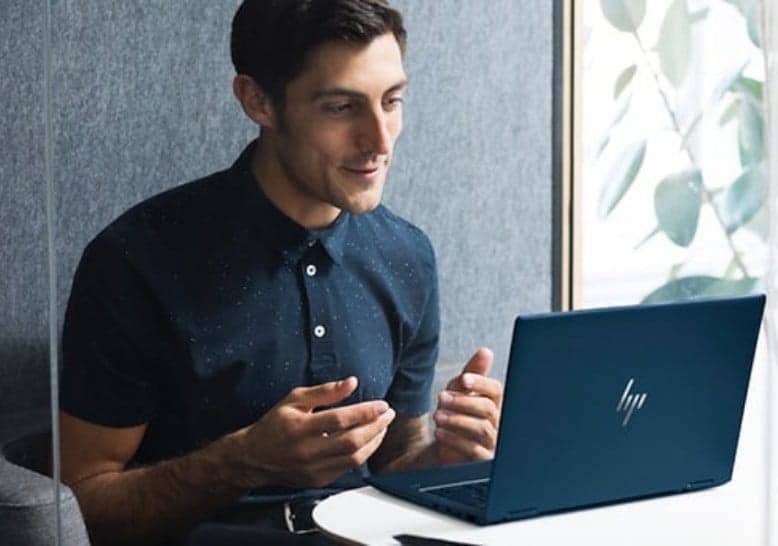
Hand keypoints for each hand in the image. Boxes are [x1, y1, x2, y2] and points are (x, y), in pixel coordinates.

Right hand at [239, 377, 394, 487]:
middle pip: (351, 441)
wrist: (255, 457)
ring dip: (374, 441)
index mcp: (300, 427)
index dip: (365, 411)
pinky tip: (369, 442)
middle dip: (375, 427)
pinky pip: (347, 468)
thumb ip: (324, 391)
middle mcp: (307, 450)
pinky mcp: (318, 480)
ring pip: (353, 458)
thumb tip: (351, 382)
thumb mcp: (294, 399)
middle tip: (388, 414)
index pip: (340, 419)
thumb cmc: (275, 424)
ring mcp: (313, 469)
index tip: (382, 405)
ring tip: (383, 427)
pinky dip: (363, 454)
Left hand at [433, 348, 502, 464]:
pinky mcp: (481, 462)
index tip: (464, 380)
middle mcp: (497, 423)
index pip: (495, 390)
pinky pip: (473, 450)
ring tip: (437, 416)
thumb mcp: (457, 391)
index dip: (481, 383)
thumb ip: (471, 374)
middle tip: (441, 398)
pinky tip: (440, 433)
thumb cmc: (454, 416)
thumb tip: (486, 352)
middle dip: (463, 402)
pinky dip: (455, 440)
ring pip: (481, 430)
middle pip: (488, 410)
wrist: (441, 448)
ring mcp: (491, 443)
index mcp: (493, 403)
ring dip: (457, 420)